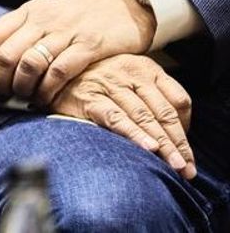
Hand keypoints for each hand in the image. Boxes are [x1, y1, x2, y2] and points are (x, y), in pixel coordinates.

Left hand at [0, 0, 156, 103]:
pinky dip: (48, 89)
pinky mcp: (88, 45)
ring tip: (25, 97)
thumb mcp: (47, 14)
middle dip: (2, 80)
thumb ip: (25, 31)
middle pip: (7, 54)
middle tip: (6, 94)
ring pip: (30, 64)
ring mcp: (65, 32)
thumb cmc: (81, 16)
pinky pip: (59, 72)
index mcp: (29, 11)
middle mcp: (42, 20)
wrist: (124, 5)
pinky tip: (46, 98)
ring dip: (23, 87)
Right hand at [50, 54, 194, 178]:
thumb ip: (148, 95)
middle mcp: (130, 73)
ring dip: (162, 144)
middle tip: (186, 168)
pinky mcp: (90, 98)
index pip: (178, 99)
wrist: (49, 67)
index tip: (186, 151)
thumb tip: (176, 128)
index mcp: (144, 67)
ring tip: (174, 164)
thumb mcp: (125, 75)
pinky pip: (117, 118)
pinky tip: (146, 147)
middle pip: (164, 112)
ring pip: (145, 117)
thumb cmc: (91, 77)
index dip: (187, 127)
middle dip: (178, 143)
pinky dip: (133, 133)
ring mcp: (109, 84)